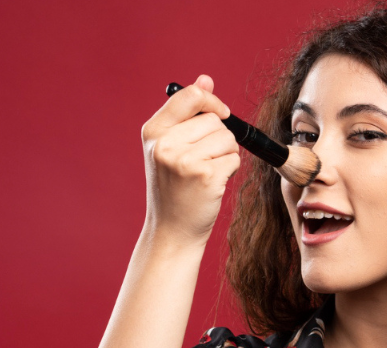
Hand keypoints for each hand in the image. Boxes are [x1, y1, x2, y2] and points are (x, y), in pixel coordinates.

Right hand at [141, 74, 240, 242]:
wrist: (172, 230)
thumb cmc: (174, 188)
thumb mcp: (171, 147)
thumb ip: (188, 114)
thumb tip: (206, 78)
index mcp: (153, 132)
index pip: (190, 95)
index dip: (212, 100)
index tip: (221, 114)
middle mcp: (165, 144)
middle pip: (214, 119)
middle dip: (219, 138)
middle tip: (204, 161)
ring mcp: (184, 160)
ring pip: (227, 138)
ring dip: (226, 154)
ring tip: (207, 172)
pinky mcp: (205, 176)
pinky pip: (233, 159)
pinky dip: (230, 171)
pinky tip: (212, 184)